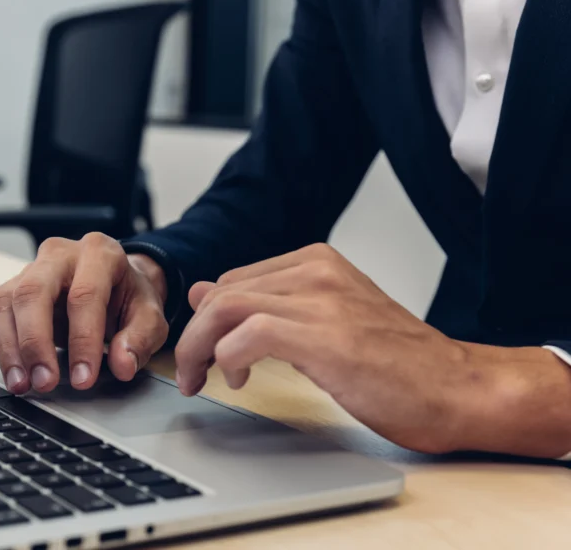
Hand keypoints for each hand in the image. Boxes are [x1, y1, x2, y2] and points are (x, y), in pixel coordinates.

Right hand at [0, 233, 169, 393]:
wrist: (118, 280)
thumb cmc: (130, 298)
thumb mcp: (151, 315)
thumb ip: (140, 339)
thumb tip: (121, 365)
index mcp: (99, 254)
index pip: (83, 296)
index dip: (83, 340)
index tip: (84, 379)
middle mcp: (59, 255)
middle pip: (34, 294)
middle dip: (36, 343)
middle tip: (43, 384)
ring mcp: (29, 269)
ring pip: (5, 302)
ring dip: (8, 347)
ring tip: (19, 385)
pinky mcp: (10, 285)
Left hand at [175, 243, 570, 456]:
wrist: (458, 388)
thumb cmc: (397, 364)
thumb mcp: (323, 323)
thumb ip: (268, 305)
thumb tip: (205, 292)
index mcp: (317, 262)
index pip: (233, 280)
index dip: (207, 318)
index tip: (203, 353)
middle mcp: (317, 271)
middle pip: (222, 292)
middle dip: (194, 335)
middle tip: (192, 373)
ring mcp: (322, 300)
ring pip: (225, 307)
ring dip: (201, 347)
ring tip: (203, 379)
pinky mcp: (325, 335)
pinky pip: (248, 334)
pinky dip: (228, 357)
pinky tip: (239, 379)